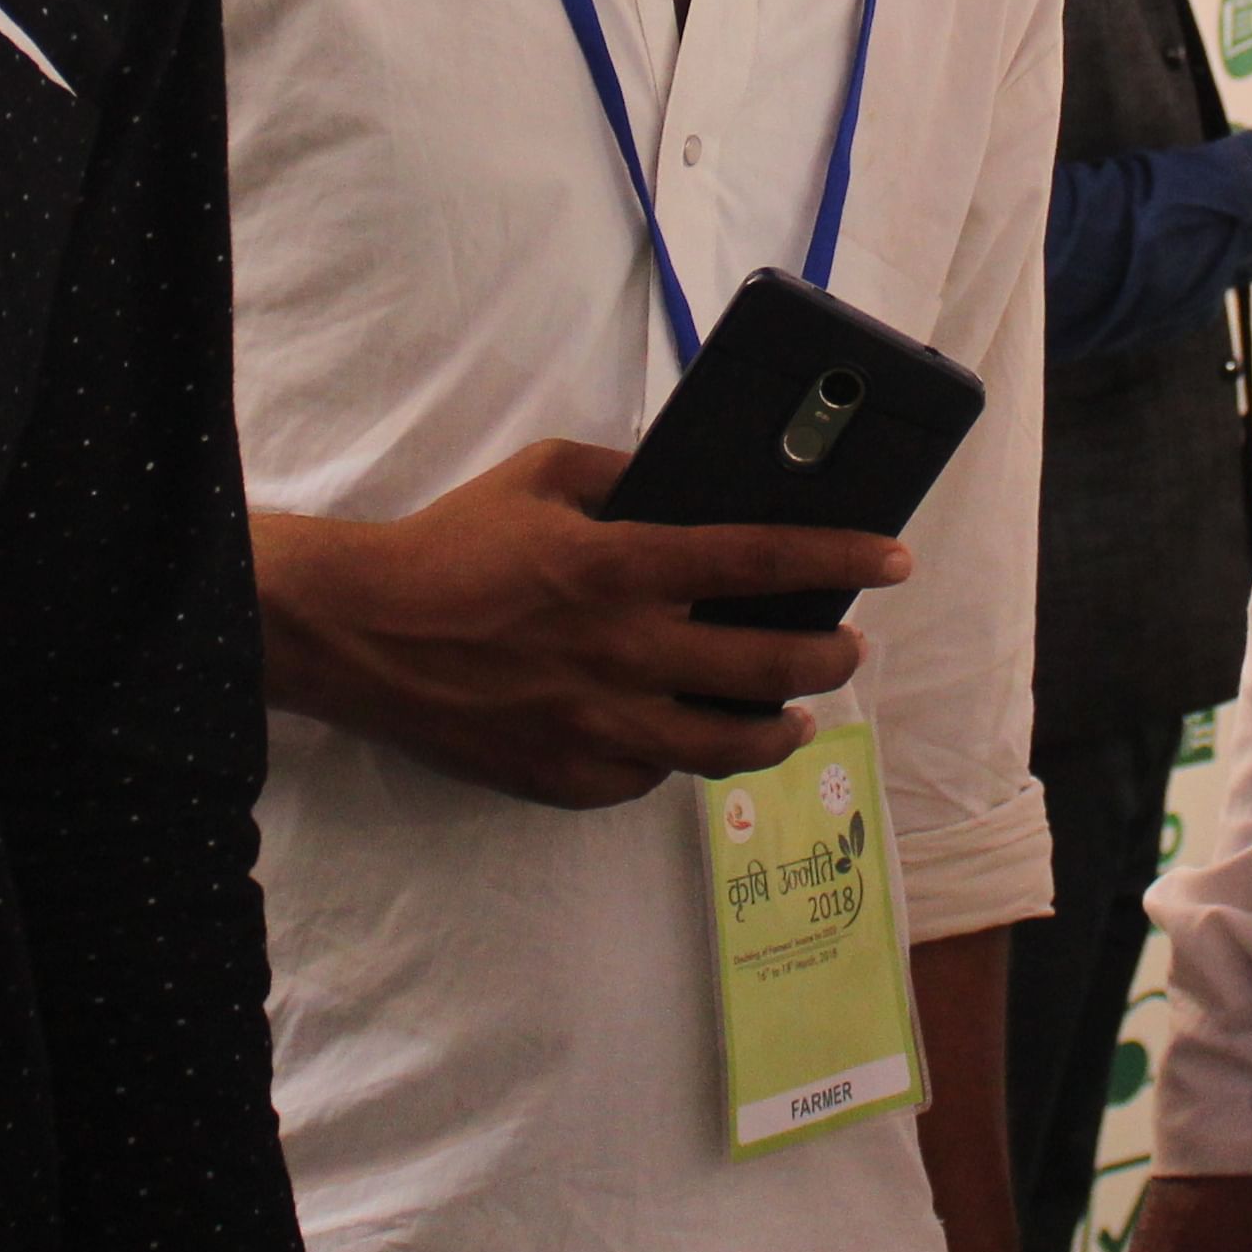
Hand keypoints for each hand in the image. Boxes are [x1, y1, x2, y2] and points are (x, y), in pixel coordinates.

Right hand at [250, 440, 904, 806]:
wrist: (359, 631)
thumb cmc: (451, 545)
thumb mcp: (541, 474)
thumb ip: (625, 474)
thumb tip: (686, 481)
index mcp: (620, 566)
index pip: (759, 562)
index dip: (838, 560)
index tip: (893, 560)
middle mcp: (623, 652)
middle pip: (765, 666)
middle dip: (829, 657)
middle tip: (849, 648)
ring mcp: (598, 726)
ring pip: (725, 748)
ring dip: (777, 729)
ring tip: (794, 715)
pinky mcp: (568, 777)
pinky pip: (651, 776)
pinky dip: (679, 756)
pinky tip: (687, 737)